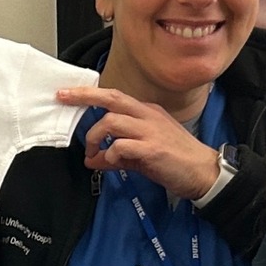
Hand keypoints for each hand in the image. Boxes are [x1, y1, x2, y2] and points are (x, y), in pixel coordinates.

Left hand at [60, 86, 224, 200]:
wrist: (203, 172)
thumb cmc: (175, 160)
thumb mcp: (141, 154)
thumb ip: (115, 154)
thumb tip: (92, 159)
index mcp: (146, 112)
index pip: (114, 97)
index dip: (89, 94)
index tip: (67, 93)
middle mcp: (147, 116)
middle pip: (111, 98)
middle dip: (84, 96)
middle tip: (62, 97)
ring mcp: (150, 131)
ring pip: (111, 121)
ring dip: (94, 137)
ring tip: (92, 154)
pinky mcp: (153, 149)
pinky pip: (121, 146)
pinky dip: (111, 154)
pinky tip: (113, 162)